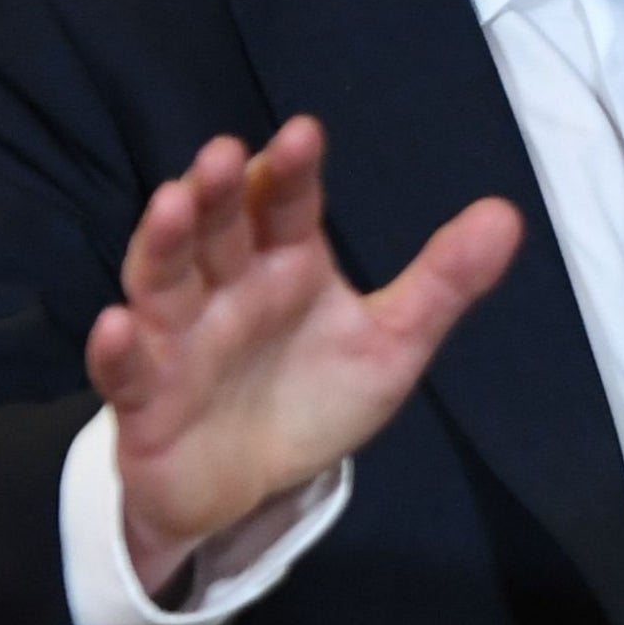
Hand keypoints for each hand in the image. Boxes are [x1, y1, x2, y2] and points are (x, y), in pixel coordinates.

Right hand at [84, 115, 521, 595]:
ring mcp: (178, 339)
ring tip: (170, 204)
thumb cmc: (314, 396)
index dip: (291, 171)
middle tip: (225, 154)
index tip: (305, 135)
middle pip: (217, 227)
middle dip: (218, 190)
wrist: (252, 489)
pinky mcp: (144, 402)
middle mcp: (226, 287)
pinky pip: (125, 372)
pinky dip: (115, 351)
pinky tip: (114, 325)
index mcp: (285, 261)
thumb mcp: (390, 345)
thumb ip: (442, 283)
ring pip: (162, 281)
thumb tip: (509, 215)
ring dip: (162, 242)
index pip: (285, 204)